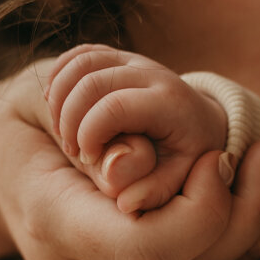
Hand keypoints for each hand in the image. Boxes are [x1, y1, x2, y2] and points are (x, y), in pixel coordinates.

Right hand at [0, 61, 259, 259]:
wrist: (4, 167)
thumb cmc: (34, 120)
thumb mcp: (50, 98)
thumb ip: (93, 118)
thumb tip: (131, 166)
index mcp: (48, 220)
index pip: (143, 247)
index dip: (201, 210)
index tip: (219, 157)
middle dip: (245, 219)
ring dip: (247, 243)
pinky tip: (252, 228)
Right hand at [46, 44, 227, 212]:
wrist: (202, 123)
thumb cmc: (186, 158)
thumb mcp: (178, 178)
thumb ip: (154, 191)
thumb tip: (125, 204)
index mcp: (169, 103)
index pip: (114, 107)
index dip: (89, 133)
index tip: (88, 159)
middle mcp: (152, 73)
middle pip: (91, 80)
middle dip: (69, 118)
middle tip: (70, 150)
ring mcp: (135, 60)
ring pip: (82, 61)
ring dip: (60, 96)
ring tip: (61, 132)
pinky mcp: (120, 57)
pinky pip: (80, 55)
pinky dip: (60, 77)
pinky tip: (56, 109)